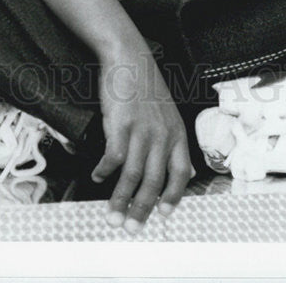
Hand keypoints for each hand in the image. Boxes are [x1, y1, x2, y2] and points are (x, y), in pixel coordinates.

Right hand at [91, 48, 194, 233]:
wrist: (129, 57)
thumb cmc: (145, 84)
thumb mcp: (169, 112)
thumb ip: (174, 141)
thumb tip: (186, 171)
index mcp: (177, 132)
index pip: (181, 173)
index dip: (173, 197)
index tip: (163, 216)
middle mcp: (162, 134)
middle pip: (154, 182)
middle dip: (142, 210)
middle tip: (132, 228)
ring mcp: (142, 130)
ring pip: (133, 175)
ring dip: (120, 199)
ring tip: (112, 215)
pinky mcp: (121, 124)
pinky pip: (113, 157)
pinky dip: (105, 171)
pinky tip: (98, 177)